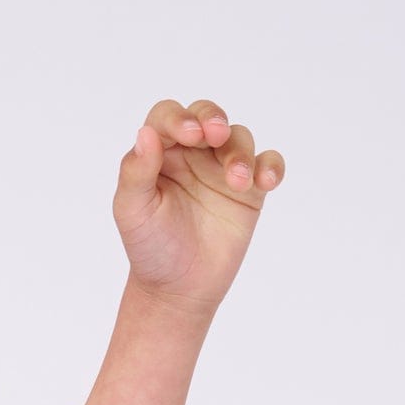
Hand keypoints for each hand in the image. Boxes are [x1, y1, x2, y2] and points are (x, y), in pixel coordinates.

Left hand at [113, 98, 284, 319]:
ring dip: (240, 152)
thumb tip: (146, 133)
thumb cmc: (151, 246)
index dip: (178, 118)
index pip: (168, 117)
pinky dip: (272, 166)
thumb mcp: (133, 211)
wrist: (178, 288)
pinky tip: (267, 180)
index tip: (188, 134)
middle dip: (214, 118)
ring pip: (239, 138)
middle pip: (208, 116)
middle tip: (216, 135)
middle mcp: (193, 153)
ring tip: (237, 182)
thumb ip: (135, 172)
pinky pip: (267, 164)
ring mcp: (222, 169)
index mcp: (161, 152)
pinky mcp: (249, 190)